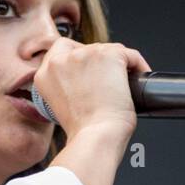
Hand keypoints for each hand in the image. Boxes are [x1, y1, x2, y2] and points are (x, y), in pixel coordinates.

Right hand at [33, 39, 151, 139]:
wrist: (96, 136)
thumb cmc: (83, 131)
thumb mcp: (61, 106)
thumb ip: (66, 86)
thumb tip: (86, 79)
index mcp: (45, 73)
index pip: (62, 50)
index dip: (79, 59)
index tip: (90, 71)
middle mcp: (62, 60)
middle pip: (87, 48)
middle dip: (100, 63)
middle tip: (108, 83)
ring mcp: (85, 54)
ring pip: (109, 50)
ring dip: (118, 66)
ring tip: (123, 86)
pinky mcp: (109, 54)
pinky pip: (130, 55)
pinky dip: (138, 66)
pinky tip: (139, 79)